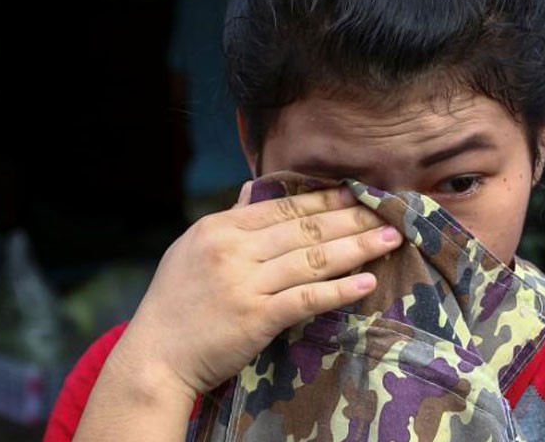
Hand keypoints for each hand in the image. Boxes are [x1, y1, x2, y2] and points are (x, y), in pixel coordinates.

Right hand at [112, 181, 401, 400]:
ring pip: (311, 259)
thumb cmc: (174, 304)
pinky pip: (306, 299)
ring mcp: (244, 283)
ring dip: (356, 248)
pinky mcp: (254, 318)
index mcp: (218, 228)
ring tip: (389, 239)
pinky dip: (338, 290)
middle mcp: (232, 249)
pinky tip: (367, 282)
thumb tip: (250, 190)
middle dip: (350, 218)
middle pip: (303, 228)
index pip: (281, 207)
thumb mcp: (192, 249)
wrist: (155, 355)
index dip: (323, 199)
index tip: (356, 193)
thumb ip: (227, 220)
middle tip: (388, 212)